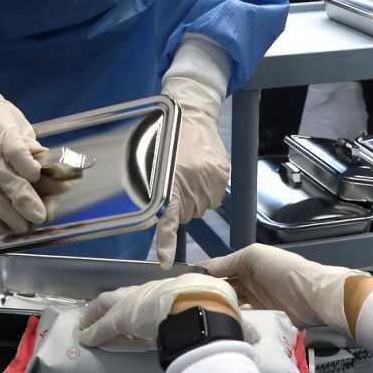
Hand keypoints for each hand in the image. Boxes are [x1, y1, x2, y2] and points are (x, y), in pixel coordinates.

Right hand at [0, 85, 47, 232]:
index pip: (15, 151)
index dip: (27, 165)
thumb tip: (58, 175)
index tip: (38, 176)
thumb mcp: (20, 127)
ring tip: (23, 227)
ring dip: (6, 214)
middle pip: (4, 179)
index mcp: (4, 135)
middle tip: (39, 216)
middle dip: (23, 200)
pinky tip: (0, 225)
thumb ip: (35, 152)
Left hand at [76, 272, 250, 346]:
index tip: (134, 311)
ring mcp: (136, 303)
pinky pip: (105, 326)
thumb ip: (237, 327)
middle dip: (110, 305)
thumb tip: (256, 338)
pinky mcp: (122, 317)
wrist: (202, 305)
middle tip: (96, 313)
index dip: (141, 304)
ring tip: (85, 325)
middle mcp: (151, 292)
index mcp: (172, 292)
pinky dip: (95, 332)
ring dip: (97, 318)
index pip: (152, 297)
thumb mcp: (227, 315)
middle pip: (124, 297)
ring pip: (110, 308)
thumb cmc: (215, 307)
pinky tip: (85, 338)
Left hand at [153, 73, 228, 265]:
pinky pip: (214, 196)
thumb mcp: (151, 162)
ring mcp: (210, 180)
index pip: (167, 218)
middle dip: (180, 205)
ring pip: (201, 206)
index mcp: (170, 182)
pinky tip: (201, 173)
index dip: (165, 242)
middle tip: (175, 183)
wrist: (191, 112)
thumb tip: (162, 215)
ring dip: (195, 197)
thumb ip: (158, 191)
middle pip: (186, 214)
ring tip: (188, 173)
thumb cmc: (164, 136)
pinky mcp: (222, 174)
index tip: (165, 260)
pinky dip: (207, 189)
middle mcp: (192, 183)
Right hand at [202, 244, 369, 332]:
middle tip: (187, 307)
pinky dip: (233, 321)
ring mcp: (255, 302)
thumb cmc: (282, 270)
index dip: (201, 276)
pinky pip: (242, 320)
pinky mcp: (262, 319)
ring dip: (220, 310)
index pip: (217, 269)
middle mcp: (247, 282)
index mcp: (245, 263)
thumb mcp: (253, 256)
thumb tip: (201, 269)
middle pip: (222, 290)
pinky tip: (220, 326)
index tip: (181, 286)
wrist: (312, 295)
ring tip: (201, 318)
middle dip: (208, 296)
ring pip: (230, 306)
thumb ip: (227, 262)